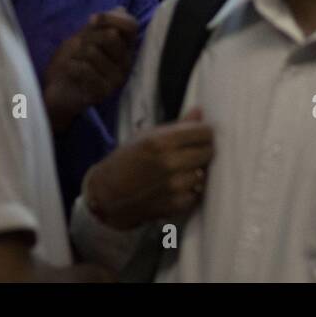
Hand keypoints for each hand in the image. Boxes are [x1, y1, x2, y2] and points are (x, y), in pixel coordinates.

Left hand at [42, 9, 137, 134]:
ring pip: (93, 51)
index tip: (91, 20)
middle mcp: (126, 63)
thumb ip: (100, 25)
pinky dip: (71, 66)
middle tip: (77, 48)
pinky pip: (85, 68)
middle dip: (87, 37)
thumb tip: (120, 8)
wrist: (57, 92)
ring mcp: (117, 78)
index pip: (131, 25)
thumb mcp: (83, 38)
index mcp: (125, 48)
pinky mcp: (104, 91)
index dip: (111, 18)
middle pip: (111, 35)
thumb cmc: (71, 63)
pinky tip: (70, 72)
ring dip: (75, 54)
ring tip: (72, 63)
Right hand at [83, 108, 213, 229]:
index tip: (200, 135)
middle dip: (203, 150)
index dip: (204, 132)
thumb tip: (199, 112)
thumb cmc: (126, 161)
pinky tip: (179, 186)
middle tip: (193, 152)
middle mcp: (170, 163)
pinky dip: (191, 190)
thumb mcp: (146, 136)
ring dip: (197, 171)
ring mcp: (174, 186)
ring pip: (204, 173)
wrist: (107, 195)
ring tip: (183, 170)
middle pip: (208, 151)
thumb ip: (177, 126)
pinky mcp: (176, 205)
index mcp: (162, 141)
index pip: (204, 132)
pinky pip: (197, 193)